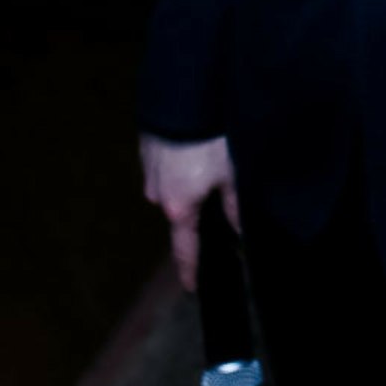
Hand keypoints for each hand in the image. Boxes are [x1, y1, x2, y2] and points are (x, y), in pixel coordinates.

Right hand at [140, 133, 238, 292]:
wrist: (183, 97)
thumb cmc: (210, 140)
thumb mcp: (231, 173)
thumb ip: (234, 205)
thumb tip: (239, 231)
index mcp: (179, 208)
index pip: (185, 248)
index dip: (190, 269)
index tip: (190, 287)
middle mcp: (157, 195)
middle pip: (180, 212)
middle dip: (196, 206)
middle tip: (217, 187)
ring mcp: (148, 171)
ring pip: (172, 186)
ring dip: (187, 179)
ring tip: (208, 157)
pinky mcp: (146, 148)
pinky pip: (165, 164)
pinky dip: (178, 161)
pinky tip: (194, 145)